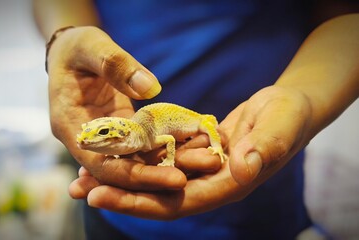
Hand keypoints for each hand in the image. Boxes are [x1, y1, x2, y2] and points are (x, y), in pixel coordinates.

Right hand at [48, 26, 185, 190]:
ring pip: (131, 162)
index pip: (101, 165)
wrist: (72, 50)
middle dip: (151, 179)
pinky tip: (187, 151)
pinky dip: (161, 149)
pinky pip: (140, 145)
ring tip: (194, 166)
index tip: (169, 177)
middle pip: (117, 171)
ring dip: (160, 167)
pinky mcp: (120, 129)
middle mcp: (86, 139)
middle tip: (185, 181)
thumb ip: (116, 65)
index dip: (133, 176)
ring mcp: (104, 136)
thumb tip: (151, 88)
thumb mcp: (91, 46)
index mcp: (69, 125)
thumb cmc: (77, 46)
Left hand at [69, 86, 313, 219]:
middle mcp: (208, 183)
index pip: (176, 202)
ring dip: (119, 177)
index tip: (102, 196)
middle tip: (79, 189)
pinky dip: (134, 156)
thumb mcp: (281, 126)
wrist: (286, 108)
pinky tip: (110, 151)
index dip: (139, 202)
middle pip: (156, 195)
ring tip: (81, 175)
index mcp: (227, 185)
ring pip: (152, 177)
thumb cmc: (289, 116)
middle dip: (118, 194)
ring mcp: (198, 169)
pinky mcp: (192, 152)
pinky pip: (158, 157)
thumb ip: (265, 146)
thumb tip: (245, 167)